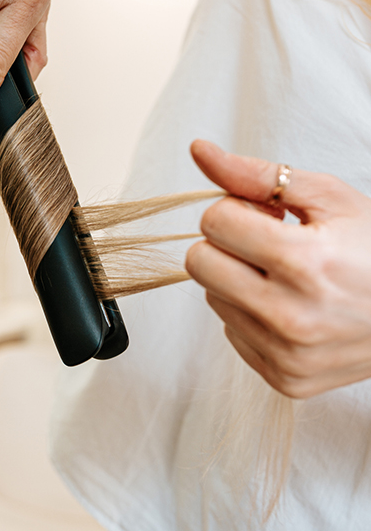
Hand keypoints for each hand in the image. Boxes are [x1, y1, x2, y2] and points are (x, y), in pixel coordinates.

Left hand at [185, 140, 370, 397]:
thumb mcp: (330, 198)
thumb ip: (259, 174)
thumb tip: (199, 151)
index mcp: (303, 262)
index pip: (214, 222)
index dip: (237, 209)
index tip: (267, 214)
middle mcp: (290, 316)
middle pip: (200, 263)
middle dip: (227, 244)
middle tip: (268, 243)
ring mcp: (287, 354)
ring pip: (212, 299)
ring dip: (239, 280)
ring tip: (287, 275)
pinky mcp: (286, 379)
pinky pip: (232, 333)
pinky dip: (253, 315)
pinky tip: (292, 306)